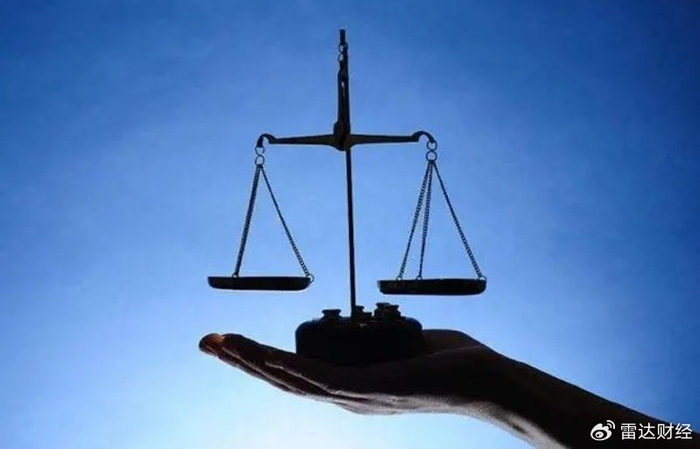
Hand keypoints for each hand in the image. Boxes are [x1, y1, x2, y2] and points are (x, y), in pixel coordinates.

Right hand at [199, 330, 510, 415]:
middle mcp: (347, 399)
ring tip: (219, 344)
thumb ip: (382, 339)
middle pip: (283, 380)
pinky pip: (318, 377)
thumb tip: (369, 326)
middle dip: (241, 361)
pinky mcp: (370, 389)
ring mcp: (356, 398)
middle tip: (206, 341)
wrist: (488, 381)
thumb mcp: (405, 344)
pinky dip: (285, 364)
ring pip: (291, 379)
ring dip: (251, 361)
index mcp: (352, 388)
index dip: (261, 361)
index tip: (234, 343)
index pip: (297, 375)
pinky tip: (261, 354)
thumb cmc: (451, 362)